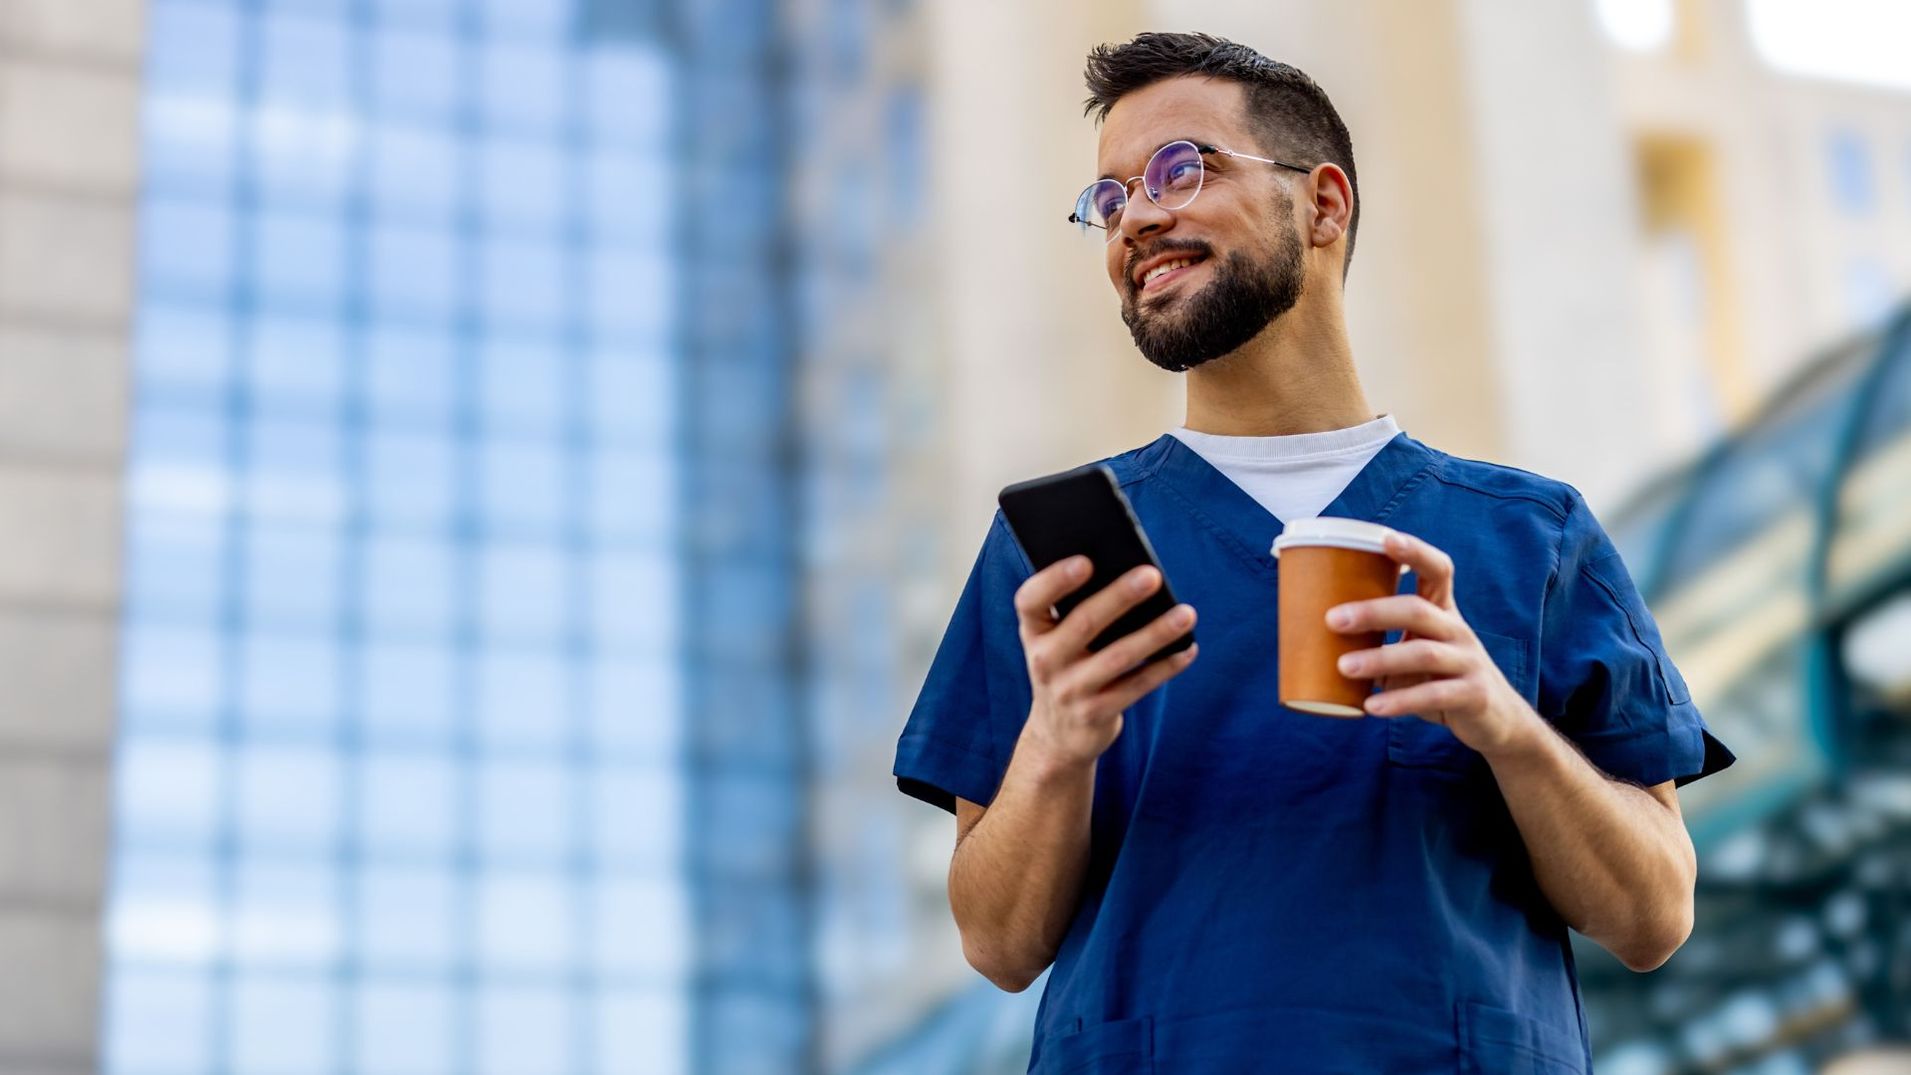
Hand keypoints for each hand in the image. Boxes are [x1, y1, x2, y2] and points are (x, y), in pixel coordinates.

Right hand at [1013, 557, 1198, 769]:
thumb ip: (1078, 611)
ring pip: (1118, 657)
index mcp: (1033, 631)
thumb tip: (1133, 577)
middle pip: (1083, 623)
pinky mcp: (1096, 714)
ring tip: (1186, 614)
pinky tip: (1187, 648)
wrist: (1057, 734)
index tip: (1086, 561)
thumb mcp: (1056, 642)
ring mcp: (1069, 690)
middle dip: (1120, 597)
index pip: (1030, 600)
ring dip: (1155, 633)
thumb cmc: (1067, 667)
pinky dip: (1166, 667)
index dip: (1055, 579)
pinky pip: (1137, 686)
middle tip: (1152, 575)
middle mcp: (1044, 660)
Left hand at [1325, 530, 1529, 756]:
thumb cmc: (1440, 678)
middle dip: (1374, 611)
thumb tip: (1312, 634)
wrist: (1496, 719)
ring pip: (1424, 653)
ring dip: (1380, 658)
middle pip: (1418, 609)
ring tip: (1344, 667)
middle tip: (1332, 619)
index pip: (1438, 570)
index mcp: (1443, 612)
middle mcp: (1457, 630)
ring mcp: (1468, 662)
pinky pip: (1434, 695)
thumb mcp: (1415, 651)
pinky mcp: (1472, 695)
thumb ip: (1379, 642)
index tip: (1385, 538)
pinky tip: (1372, 707)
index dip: (1415, 551)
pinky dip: (1400, 701)